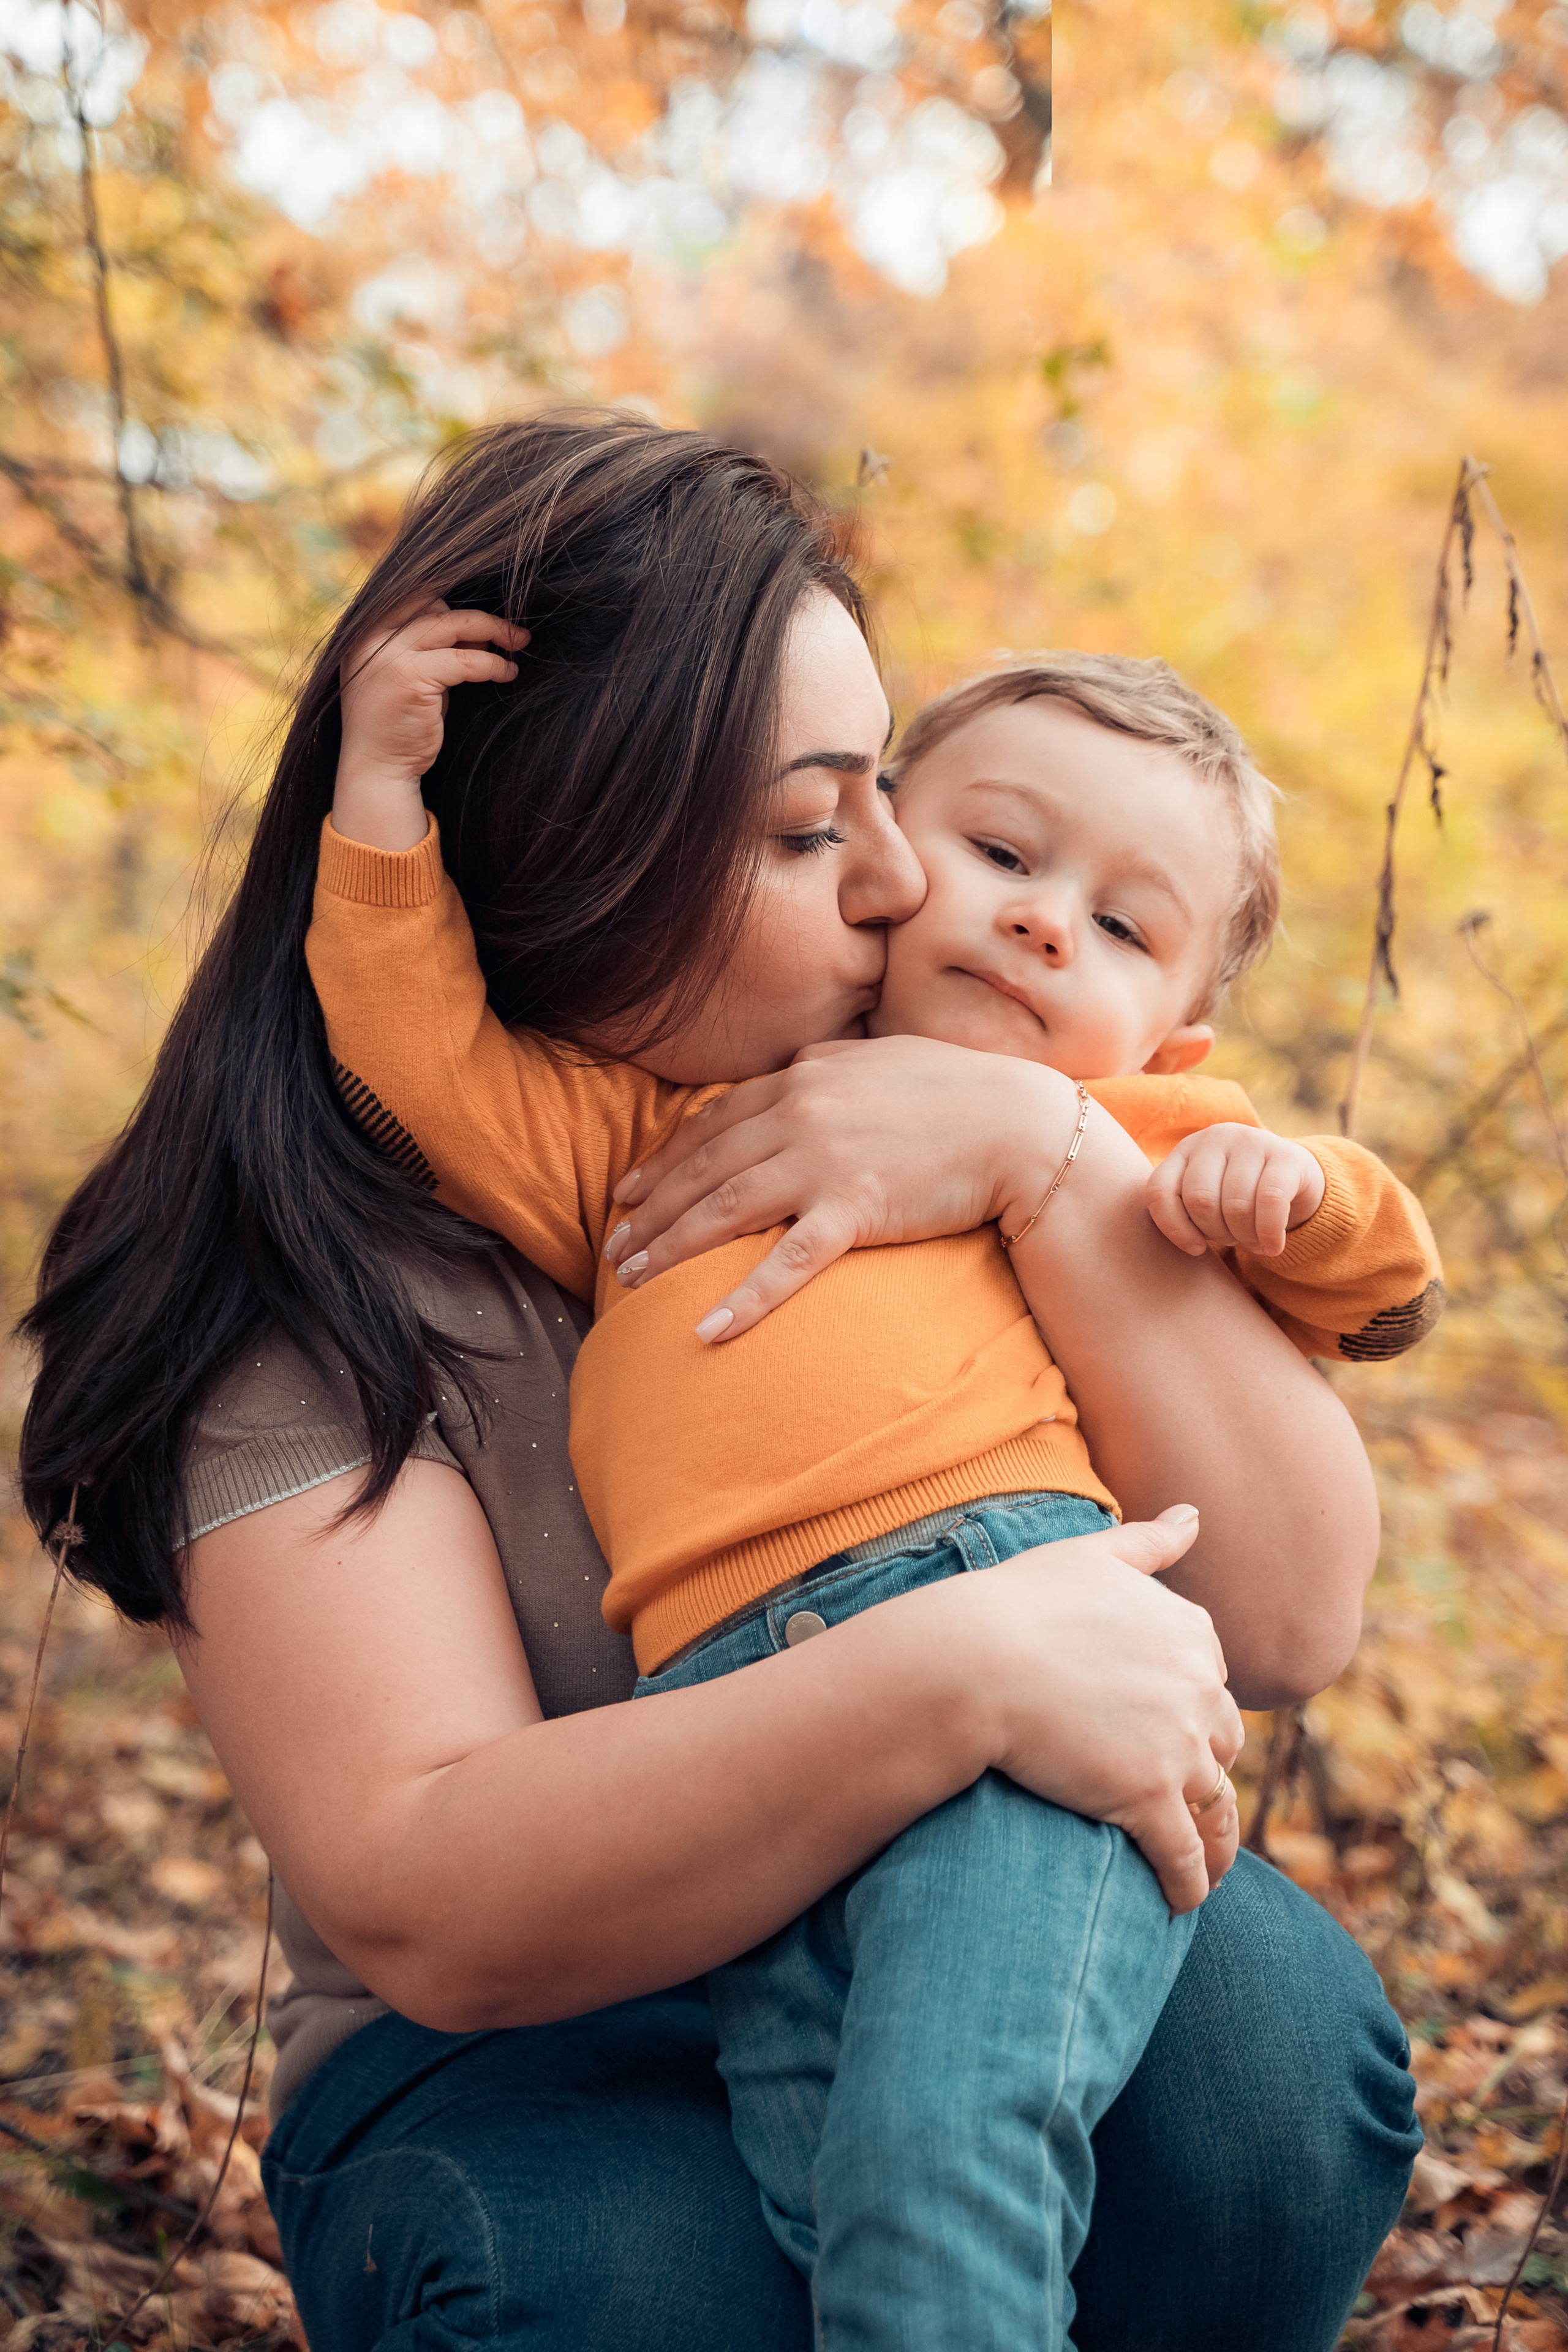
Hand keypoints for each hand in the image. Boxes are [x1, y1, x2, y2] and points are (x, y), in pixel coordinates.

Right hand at [334, 598, 527, 850]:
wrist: (376, 771)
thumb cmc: (398, 726)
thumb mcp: (407, 675)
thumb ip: (428, 647)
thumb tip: (475, 627)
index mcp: (365, 631)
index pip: (415, 595)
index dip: (453, 602)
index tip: (485, 620)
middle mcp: (371, 637)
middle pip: (436, 603)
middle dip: (479, 617)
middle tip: (514, 632)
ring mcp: (388, 655)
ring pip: (454, 624)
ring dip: (494, 631)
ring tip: (519, 644)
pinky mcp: (410, 678)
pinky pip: (465, 660)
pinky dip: (493, 664)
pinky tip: (508, 673)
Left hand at [603, 1035, 1081, 1340]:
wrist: (1021, 1124)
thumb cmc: (959, 1092)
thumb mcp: (880, 1061)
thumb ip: (829, 1070)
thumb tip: (796, 1076)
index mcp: (804, 1077)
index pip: (713, 1122)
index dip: (664, 1160)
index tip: (631, 1191)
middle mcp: (801, 1112)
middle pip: (704, 1167)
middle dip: (651, 1209)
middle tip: (612, 1245)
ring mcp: (824, 1161)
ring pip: (724, 1209)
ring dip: (669, 1246)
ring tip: (629, 1278)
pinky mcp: (856, 1209)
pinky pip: (786, 1263)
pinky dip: (742, 1299)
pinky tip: (704, 1331)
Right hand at [942, 1504, 1241, 1912]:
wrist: (973, 1661)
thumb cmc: (1019, 1603)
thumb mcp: (1089, 1555)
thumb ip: (1149, 1541)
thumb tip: (1194, 1514)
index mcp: (1191, 1631)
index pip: (1212, 1680)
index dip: (1192, 1709)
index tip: (1176, 1732)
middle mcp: (1199, 1688)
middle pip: (1221, 1742)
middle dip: (1206, 1770)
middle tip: (1190, 1801)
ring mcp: (1177, 1747)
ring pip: (1215, 1805)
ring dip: (1218, 1841)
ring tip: (1209, 1866)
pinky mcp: (1149, 1800)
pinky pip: (1185, 1856)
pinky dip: (1190, 1884)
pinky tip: (1182, 1902)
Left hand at [1145, 1124, 1325, 1258]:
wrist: (1295, 1180)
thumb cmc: (1238, 1198)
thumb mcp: (1206, 1199)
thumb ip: (1182, 1211)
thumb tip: (1184, 1245)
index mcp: (1185, 1150)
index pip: (1160, 1191)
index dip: (1173, 1228)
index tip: (1195, 1249)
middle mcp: (1214, 1138)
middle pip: (1200, 1201)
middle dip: (1216, 1233)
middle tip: (1232, 1241)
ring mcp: (1251, 1141)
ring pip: (1235, 1205)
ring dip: (1245, 1237)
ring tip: (1253, 1242)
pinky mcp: (1286, 1155)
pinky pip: (1270, 1202)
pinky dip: (1268, 1234)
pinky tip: (1273, 1247)